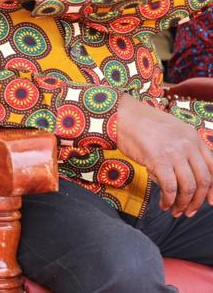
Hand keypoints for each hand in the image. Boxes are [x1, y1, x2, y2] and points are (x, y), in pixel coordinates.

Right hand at [117, 94, 212, 217]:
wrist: (123, 116)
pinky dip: (169, 200)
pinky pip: (170, 187)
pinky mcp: (159, 160)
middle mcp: (189, 146)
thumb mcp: (172, 131)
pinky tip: (164, 204)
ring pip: (188, 187)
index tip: (209, 202)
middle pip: (203, 181)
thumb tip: (185, 175)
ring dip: (183, 204)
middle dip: (197, 201)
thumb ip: (184, 148)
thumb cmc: (143, 124)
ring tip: (176, 212)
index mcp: (194, 138)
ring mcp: (175, 153)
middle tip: (189, 212)